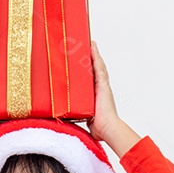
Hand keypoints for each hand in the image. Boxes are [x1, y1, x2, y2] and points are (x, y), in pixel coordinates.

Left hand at [86, 40, 140, 156]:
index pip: (93, 80)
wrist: (108, 129)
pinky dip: (96, 57)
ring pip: (98, 66)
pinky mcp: (103, 85)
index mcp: (97, 96)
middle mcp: (101, 89)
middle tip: (87, 47)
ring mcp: (103, 86)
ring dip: (94, 55)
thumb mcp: (85, 119)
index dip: (90, 70)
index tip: (85, 62)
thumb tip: (65, 120)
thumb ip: (78, 117)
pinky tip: (92, 48)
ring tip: (90, 43)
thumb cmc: (99, 128)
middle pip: (96, 70)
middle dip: (92, 59)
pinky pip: (99, 68)